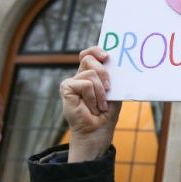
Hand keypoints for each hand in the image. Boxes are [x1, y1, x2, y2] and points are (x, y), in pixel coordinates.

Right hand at [60, 46, 120, 161]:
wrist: (98, 131)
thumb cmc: (106, 113)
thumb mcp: (114, 92)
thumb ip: (112, 77)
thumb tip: (113, 62)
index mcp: (91, 74)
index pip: (89, 54)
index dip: (96, 50)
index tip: (107, 56)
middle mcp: (79, 76)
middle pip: (89, 58)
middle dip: (104, 72)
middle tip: (109, 88)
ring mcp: (72, 82)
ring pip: (90, 73)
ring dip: (100, 93)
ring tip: (99, 106)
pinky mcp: (66, 89)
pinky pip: (85, 84)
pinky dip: (92, 97)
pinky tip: (91, 108)